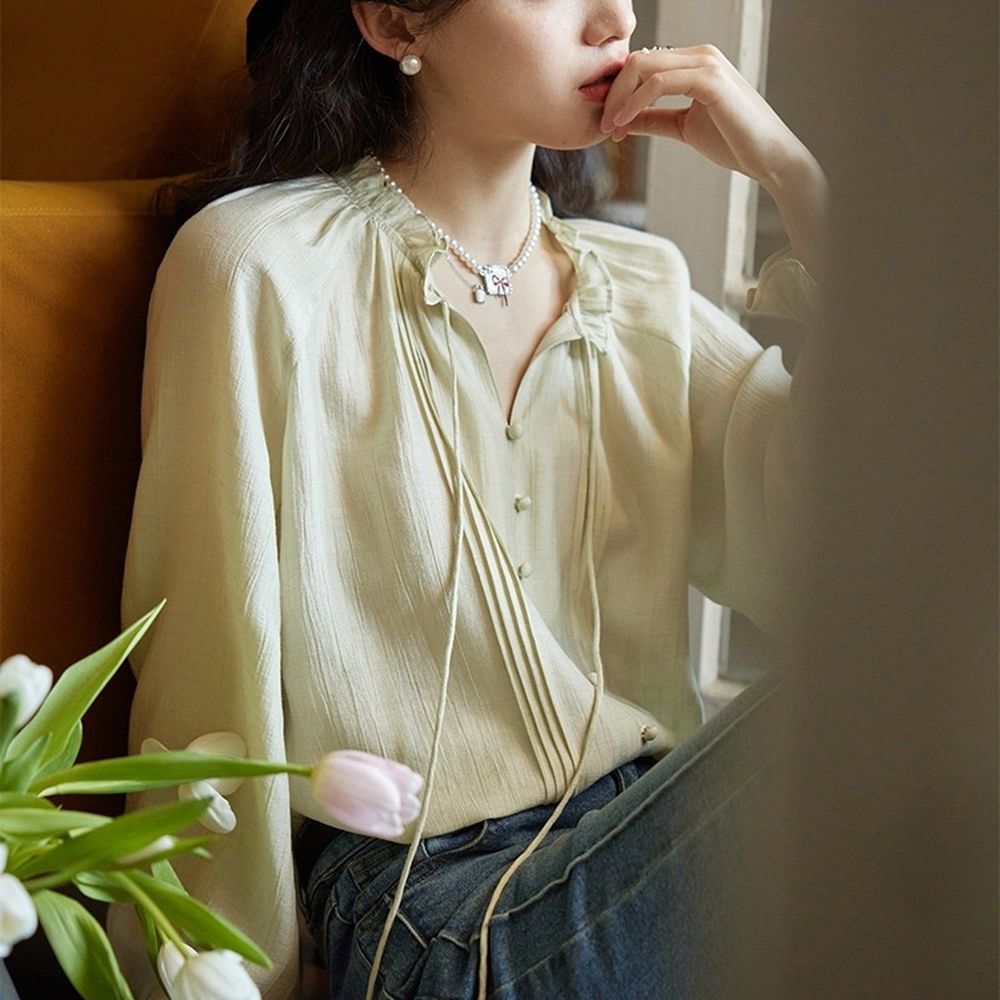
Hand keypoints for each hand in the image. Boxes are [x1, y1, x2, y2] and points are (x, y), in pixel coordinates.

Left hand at [600, 44, 813, 192]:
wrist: (766, 157)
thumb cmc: (732, 142)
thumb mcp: (682, 128)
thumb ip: (654, 119)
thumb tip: (623, 120)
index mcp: (694, 62)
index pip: (644, 64)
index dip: (618, 90)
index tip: (606, 121)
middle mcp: (700, 55)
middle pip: (638, 60)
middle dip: (613, 92)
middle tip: (602, 124)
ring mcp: (706, 63)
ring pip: (644, 67)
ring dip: (620, 99)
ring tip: (611, 128)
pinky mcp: (710, 79)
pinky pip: (660, 83)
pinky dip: (636, 103)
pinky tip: (625, 124)